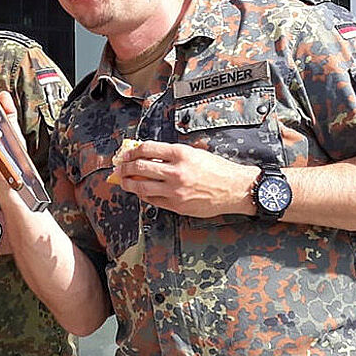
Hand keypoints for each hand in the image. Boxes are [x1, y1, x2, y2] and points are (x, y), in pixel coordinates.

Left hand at [116, 141, 258, 217]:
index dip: (132, 151)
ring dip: (128, 183)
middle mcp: (176, 172)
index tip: (127, 154)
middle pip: (139, 168)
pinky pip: (152, 200)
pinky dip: (143, 195)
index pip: (147, 149)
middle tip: (120, 167)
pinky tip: (140, 191)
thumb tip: (148, 154)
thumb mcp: (195, 153)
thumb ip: (172, 154)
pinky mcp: (177, 205)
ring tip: (124, 181)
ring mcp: (175, 190)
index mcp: (181, 154)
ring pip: (141, 187)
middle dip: (125, 167)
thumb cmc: (218, 169)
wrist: (236, 189)